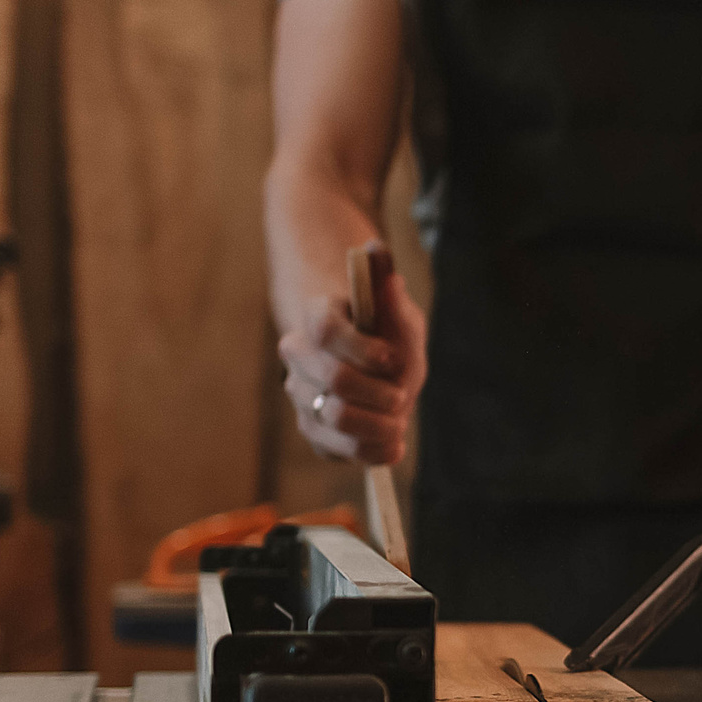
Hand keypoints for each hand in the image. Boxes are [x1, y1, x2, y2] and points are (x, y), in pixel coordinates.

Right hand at [281, 262, 426, 466]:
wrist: (373, 366)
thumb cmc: (385, 334)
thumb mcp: (396, 311)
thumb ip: (387, 288)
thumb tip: (376, 250)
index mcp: (317, 317)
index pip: (326, 329)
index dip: (361, 347)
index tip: (393, 358)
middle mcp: (299, 356)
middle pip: (331, 380)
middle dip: (375, 393)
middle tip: (401, 396)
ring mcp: (301, 394)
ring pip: (330, 418)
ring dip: (374, 426)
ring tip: (399, 425)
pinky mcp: (312, 428)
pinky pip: (333, 447)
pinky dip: (368, 451)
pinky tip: (392, 446)